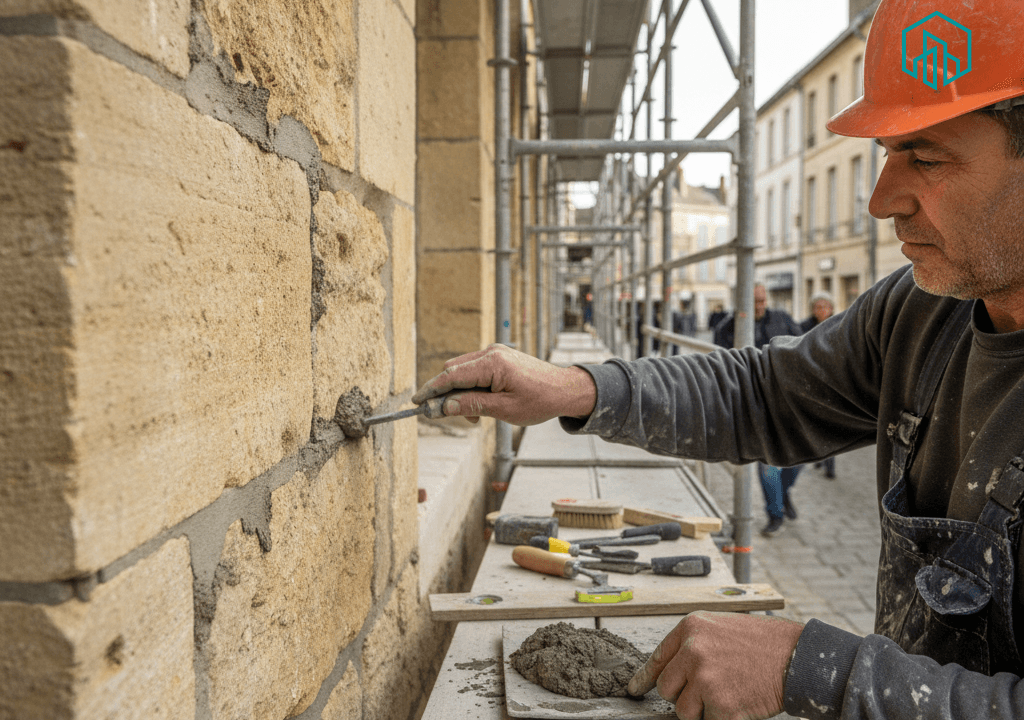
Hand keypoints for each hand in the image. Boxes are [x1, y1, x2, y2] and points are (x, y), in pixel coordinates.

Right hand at [411, 344, 596, 425]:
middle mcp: (491, 352)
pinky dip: (472, 386)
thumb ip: (472, 406)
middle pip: (453, 371)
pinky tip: (484, 403)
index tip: (416, 402)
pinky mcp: (499, 356)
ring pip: (462, 370)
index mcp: (492, 363)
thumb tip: (445, 407)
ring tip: (477, 415)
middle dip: (448, 394)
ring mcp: (495, 352)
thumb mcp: (504, 410)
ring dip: (461, 392)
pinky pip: (475, 369)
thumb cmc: (539, 400)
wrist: (564, 389)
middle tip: (454, 417)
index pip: (451, 375)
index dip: (431, 390)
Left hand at [627, 611, 803, 719]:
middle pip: (667, 689)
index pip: (657, 658)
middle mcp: (693, 651)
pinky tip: (738, 702)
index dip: (644, 678)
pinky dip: (722, 719)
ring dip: (703, 709)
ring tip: (727, 693)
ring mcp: (706, 679)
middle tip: (707, 691)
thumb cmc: (762, 642)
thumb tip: (673, 669)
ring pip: (684, 710)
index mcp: (690, 628)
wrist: (796, 656)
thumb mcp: (720, 627)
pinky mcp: (721, 705)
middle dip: (683, 695)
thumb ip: (693, 644)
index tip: (634, 689)